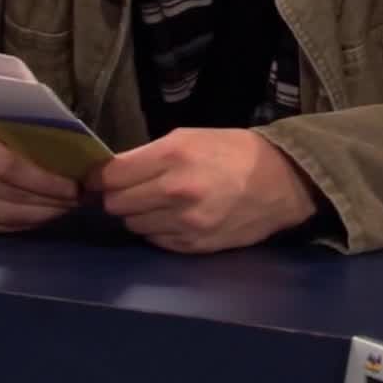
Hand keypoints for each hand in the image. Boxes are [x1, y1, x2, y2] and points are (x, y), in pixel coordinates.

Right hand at [0, 115, 80, 233]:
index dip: (47, 181)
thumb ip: (29, 132)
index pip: (12, 167)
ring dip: (42, 214)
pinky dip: (26, 223)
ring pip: (5, 216)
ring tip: (65, 207)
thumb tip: (75, 154)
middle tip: (77, 199)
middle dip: (49, 199)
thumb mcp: (0, 120)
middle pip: (10, 194)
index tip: (75, 186)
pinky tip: (43, 215)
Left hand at [91, 129, 318, 253]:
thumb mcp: (191, 138)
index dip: (101, 177)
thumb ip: (150, 155)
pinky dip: (158, 230)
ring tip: (159, 203)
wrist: (282, 182)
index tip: (101, 177)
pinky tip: (175, 218)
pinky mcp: (194, 244)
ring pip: (133, 224)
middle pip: (116, 203)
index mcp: (173, 155)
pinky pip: (155, 240)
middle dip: (119, 196)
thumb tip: (111, 173)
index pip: (112, 175)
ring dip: (139, 215)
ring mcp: (184, 222)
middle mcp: (175, 190)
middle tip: (133, 190)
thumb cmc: (234, 152)